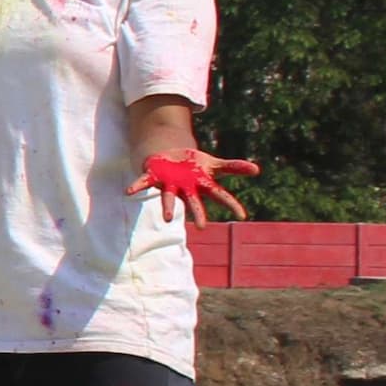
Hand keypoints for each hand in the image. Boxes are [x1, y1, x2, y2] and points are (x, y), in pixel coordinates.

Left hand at [129, 151, 257, 223]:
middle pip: (194, 203)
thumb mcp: (214, 164)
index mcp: (203, 185)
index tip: (242, 216)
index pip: (220, 196)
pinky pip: (144, 182)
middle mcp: (186, 189)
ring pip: (168, 197)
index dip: (231, 205)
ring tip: (166, 219)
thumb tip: (257, 170)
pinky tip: (128, 192)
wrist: (170, 157)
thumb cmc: (194, 166)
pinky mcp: (154, 177)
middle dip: (197, 214)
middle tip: (201, 227)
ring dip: (167, 207)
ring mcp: (169, 184)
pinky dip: (137, 186)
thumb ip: (233, 167)